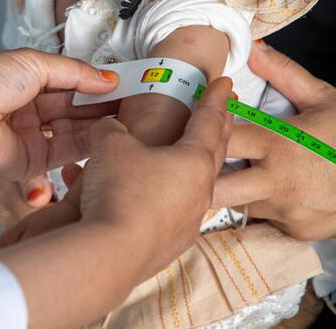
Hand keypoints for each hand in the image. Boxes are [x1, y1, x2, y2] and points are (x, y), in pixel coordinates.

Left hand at [0, 49, 119, 179]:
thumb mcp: (36, 64)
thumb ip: (75, 73)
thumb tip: (108, 78)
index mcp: (30, 82)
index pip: (73, 85)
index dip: (98, 85)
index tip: (126, 85)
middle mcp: (32, 110)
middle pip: (76, 110)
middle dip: (104, 107)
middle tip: (135, 105)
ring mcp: (33, 137)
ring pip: (75, 133)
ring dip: (99, 127)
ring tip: (126, 121)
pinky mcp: (32, 162)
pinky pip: (64, 156)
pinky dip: (86, 149)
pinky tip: (105, 140)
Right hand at [0, 77, 233, 280]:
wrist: (112, 252)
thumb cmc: (121, 192)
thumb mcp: (110, 143)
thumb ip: (112, 128)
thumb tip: (110, 129)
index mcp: (193, 160)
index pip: (209, 121)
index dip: (215, 98)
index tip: (225, 83)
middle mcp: (198, 192)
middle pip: (213, 153)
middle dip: (217, 129)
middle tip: (221, 112)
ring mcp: (187, 222)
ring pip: (194, 186)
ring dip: (189, 167)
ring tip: (179, 156)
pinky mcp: (169, 245)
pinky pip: (171, 212)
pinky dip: (161, 197)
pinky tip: (147, 196)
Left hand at [212, 42, 335, 240]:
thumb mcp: (323, 97)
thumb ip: (283, 72)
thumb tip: (253, 47)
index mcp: (278, 144)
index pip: (219, 138)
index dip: (204, 128)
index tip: (202, 120)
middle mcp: (276, 182)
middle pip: (215, 186)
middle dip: (201, 175)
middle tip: (198, 160)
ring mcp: (286, 211)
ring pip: (237, 204)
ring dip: (232, 188)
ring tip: (238, 171)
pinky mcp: (296, 231)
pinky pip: (265, 218)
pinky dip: (262, 204)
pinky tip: (272, 189)